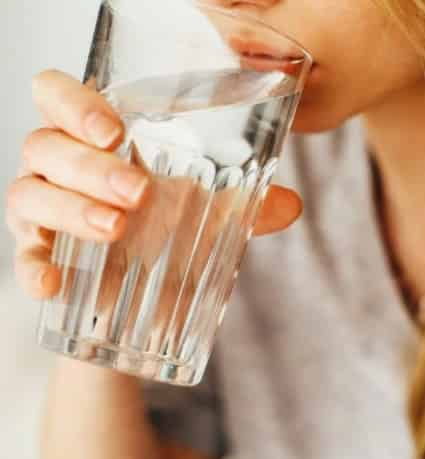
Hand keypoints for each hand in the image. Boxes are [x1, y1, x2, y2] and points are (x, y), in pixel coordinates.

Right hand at [6, 70, 302, 310]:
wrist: (144, 291)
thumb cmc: (168, 229)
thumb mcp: (207, 213)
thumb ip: (245, 205)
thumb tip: (291, 205)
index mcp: (95, 139)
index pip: (57, 95)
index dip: (75, 103)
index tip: (115, 130)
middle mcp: (60, 165)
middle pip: (45, 144)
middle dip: (90, 165)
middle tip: (138, 192)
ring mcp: (43, 207)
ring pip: (29, 191)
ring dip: (71, 208)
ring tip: (116, 229)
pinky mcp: (39, 252)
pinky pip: (22, 255)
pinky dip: (33, 266)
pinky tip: (53, 284)